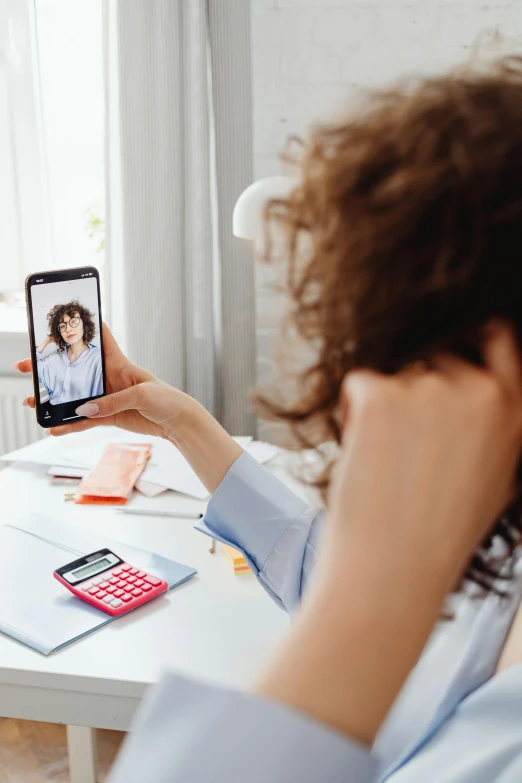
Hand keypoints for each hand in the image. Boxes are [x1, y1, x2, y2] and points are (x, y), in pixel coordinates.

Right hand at [15, 323, 242, 492]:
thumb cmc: (166, 398)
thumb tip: (84, 408)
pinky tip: (54, 429)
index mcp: (118, 362)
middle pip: (74, 369)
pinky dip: (69, 426)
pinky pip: (83, 421)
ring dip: (54, 400)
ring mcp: (106, 398)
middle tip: (27, 367)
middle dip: (51, 368)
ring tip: (32, 403)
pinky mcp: (108, 416)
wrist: (177, 422)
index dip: (82, 326)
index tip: (60, 318)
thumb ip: (113, 401)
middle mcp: (108, 377)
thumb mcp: (142, 395)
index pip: (99, 338)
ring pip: (74, 397)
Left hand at [255, 324, 521, 745]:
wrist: (393, 572)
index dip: (475, 335)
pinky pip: (359, 384)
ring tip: (386, 462)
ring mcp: (431, 389)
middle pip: (435, 361)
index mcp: (512, 414)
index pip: (498, 341)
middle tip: (404, 448)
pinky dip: (352, 411)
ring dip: (383, 406)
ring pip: (395, 376)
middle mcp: (480, 393)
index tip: (455, 340)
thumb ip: (490, 429)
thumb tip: (476, 395)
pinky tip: (362, 453)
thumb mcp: (493, 479)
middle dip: (415, 392)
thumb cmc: (437, 536)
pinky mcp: (383, 395)